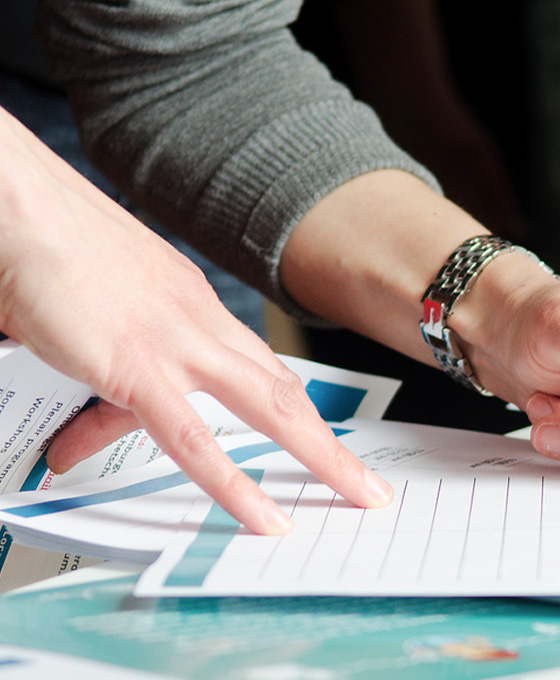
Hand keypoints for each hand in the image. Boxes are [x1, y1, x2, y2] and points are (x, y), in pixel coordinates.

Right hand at [0, 108, 392, 533]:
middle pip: (284, 388)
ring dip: (320, 457)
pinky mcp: (137, 367)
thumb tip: (80, 437)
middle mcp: (199, 320)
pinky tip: (263, 517)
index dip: (290, 403)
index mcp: (191, 304)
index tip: (313, 434)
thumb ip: (98, 384)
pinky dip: (234, 484)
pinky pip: (195, 440)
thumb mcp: (87, 322)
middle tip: (363, 479)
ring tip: (354, 497)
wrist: (19, 204)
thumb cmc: (45, 247)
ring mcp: (176, 343)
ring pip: (270, 408)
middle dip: (329, 439)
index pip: (255, 364)